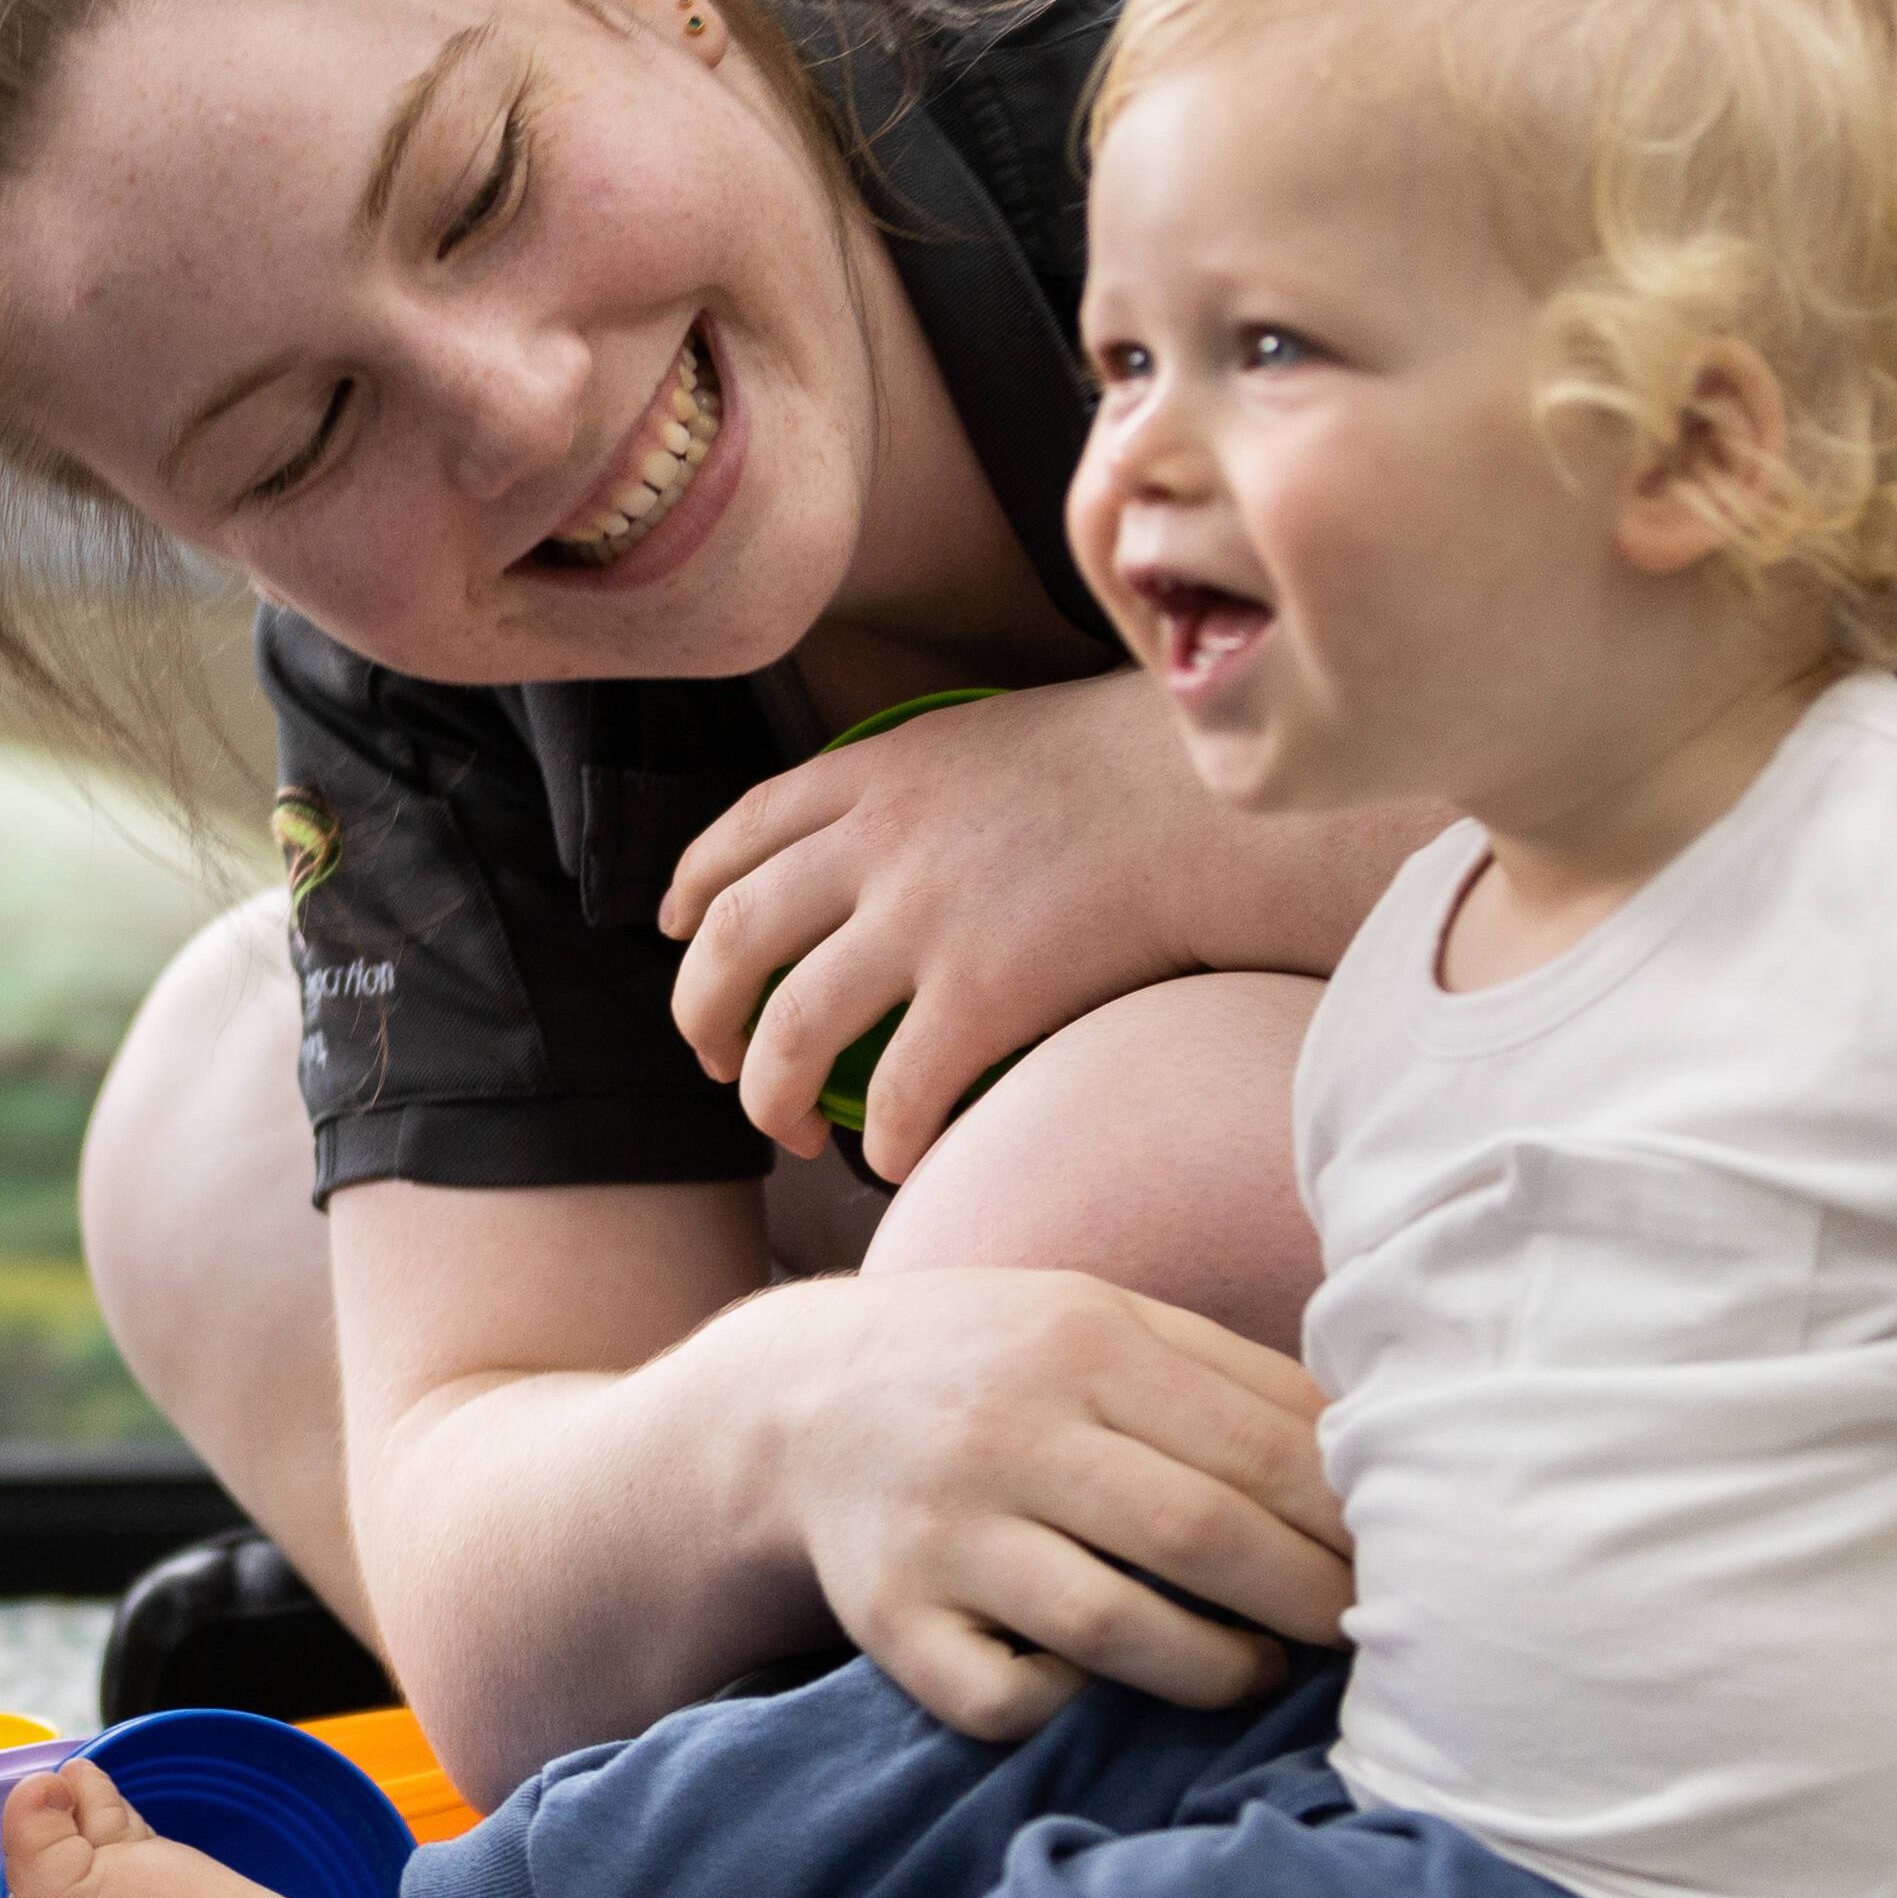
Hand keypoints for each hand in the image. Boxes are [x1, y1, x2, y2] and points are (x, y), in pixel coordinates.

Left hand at [661, 680, 1430, 1179]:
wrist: (1223, 795)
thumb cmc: (1141, 763)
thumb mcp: (998, 734)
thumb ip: (930, 782)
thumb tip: (908, 834)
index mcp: (878, 773)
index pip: (741, 830)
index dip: (690, 887)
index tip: (673, 929)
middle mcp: (876, 844)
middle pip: (731, 938)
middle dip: (699, 1011)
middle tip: (714, 1058)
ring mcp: (921, 919)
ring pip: (788, 1029)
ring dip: (766, 1096)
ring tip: (786, 1132)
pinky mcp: (980, 992)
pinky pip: (897, 1092)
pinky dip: (882, 1139)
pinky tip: (894, 1162)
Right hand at [757, 1268, 1349, 1740]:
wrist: (796, 1401)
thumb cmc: (993, 1364)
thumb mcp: (1098, 1318)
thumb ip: (1229, 1376)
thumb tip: (1373, 1456)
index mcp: (1080, 1341)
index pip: (1258, 1444)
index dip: (1348, 1519)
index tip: (1402, 1560)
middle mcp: (1005, 1433)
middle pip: (1199, 1535)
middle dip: (1309, 1599)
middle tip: (1359, 1633)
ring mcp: (941, 1533)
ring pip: (1112, 1630)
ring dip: (1217, 1669)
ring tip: (1257, 1668)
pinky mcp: (888, 1622)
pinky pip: (1004, 1700)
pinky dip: (1068, 1707)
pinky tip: (1102, 1684)